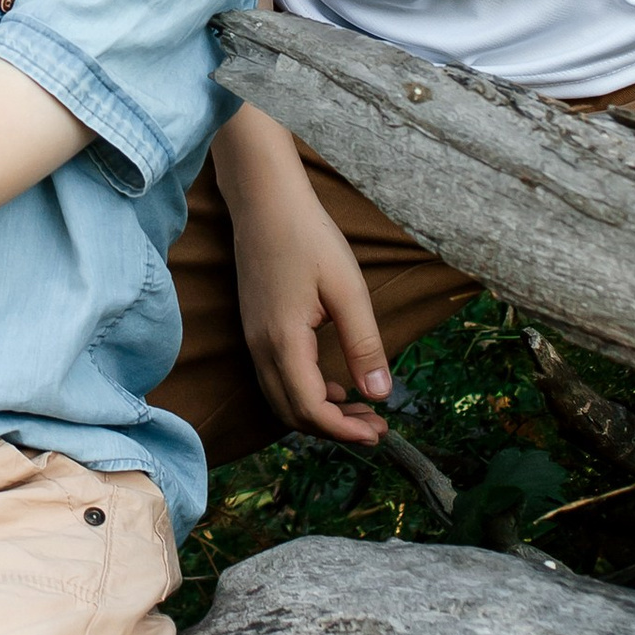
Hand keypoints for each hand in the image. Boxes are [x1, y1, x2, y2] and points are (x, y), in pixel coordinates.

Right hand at [229, 163, 395, 448]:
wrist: (264, 201)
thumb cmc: (308, 236)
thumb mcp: (347, 290)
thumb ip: (363, 345)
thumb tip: (380, 395)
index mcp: (284, 341)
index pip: (310, 409)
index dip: (345, 431)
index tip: (379, 433)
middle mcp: (261, 348)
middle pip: (293, 414)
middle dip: (335, 429)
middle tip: (377, 427)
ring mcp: (253, 340)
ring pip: (283, 400)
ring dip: (321, 414)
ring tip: (362, 410)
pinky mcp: (255, 330)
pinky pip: (278, 380)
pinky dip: (306, 395)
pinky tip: (335, 385)